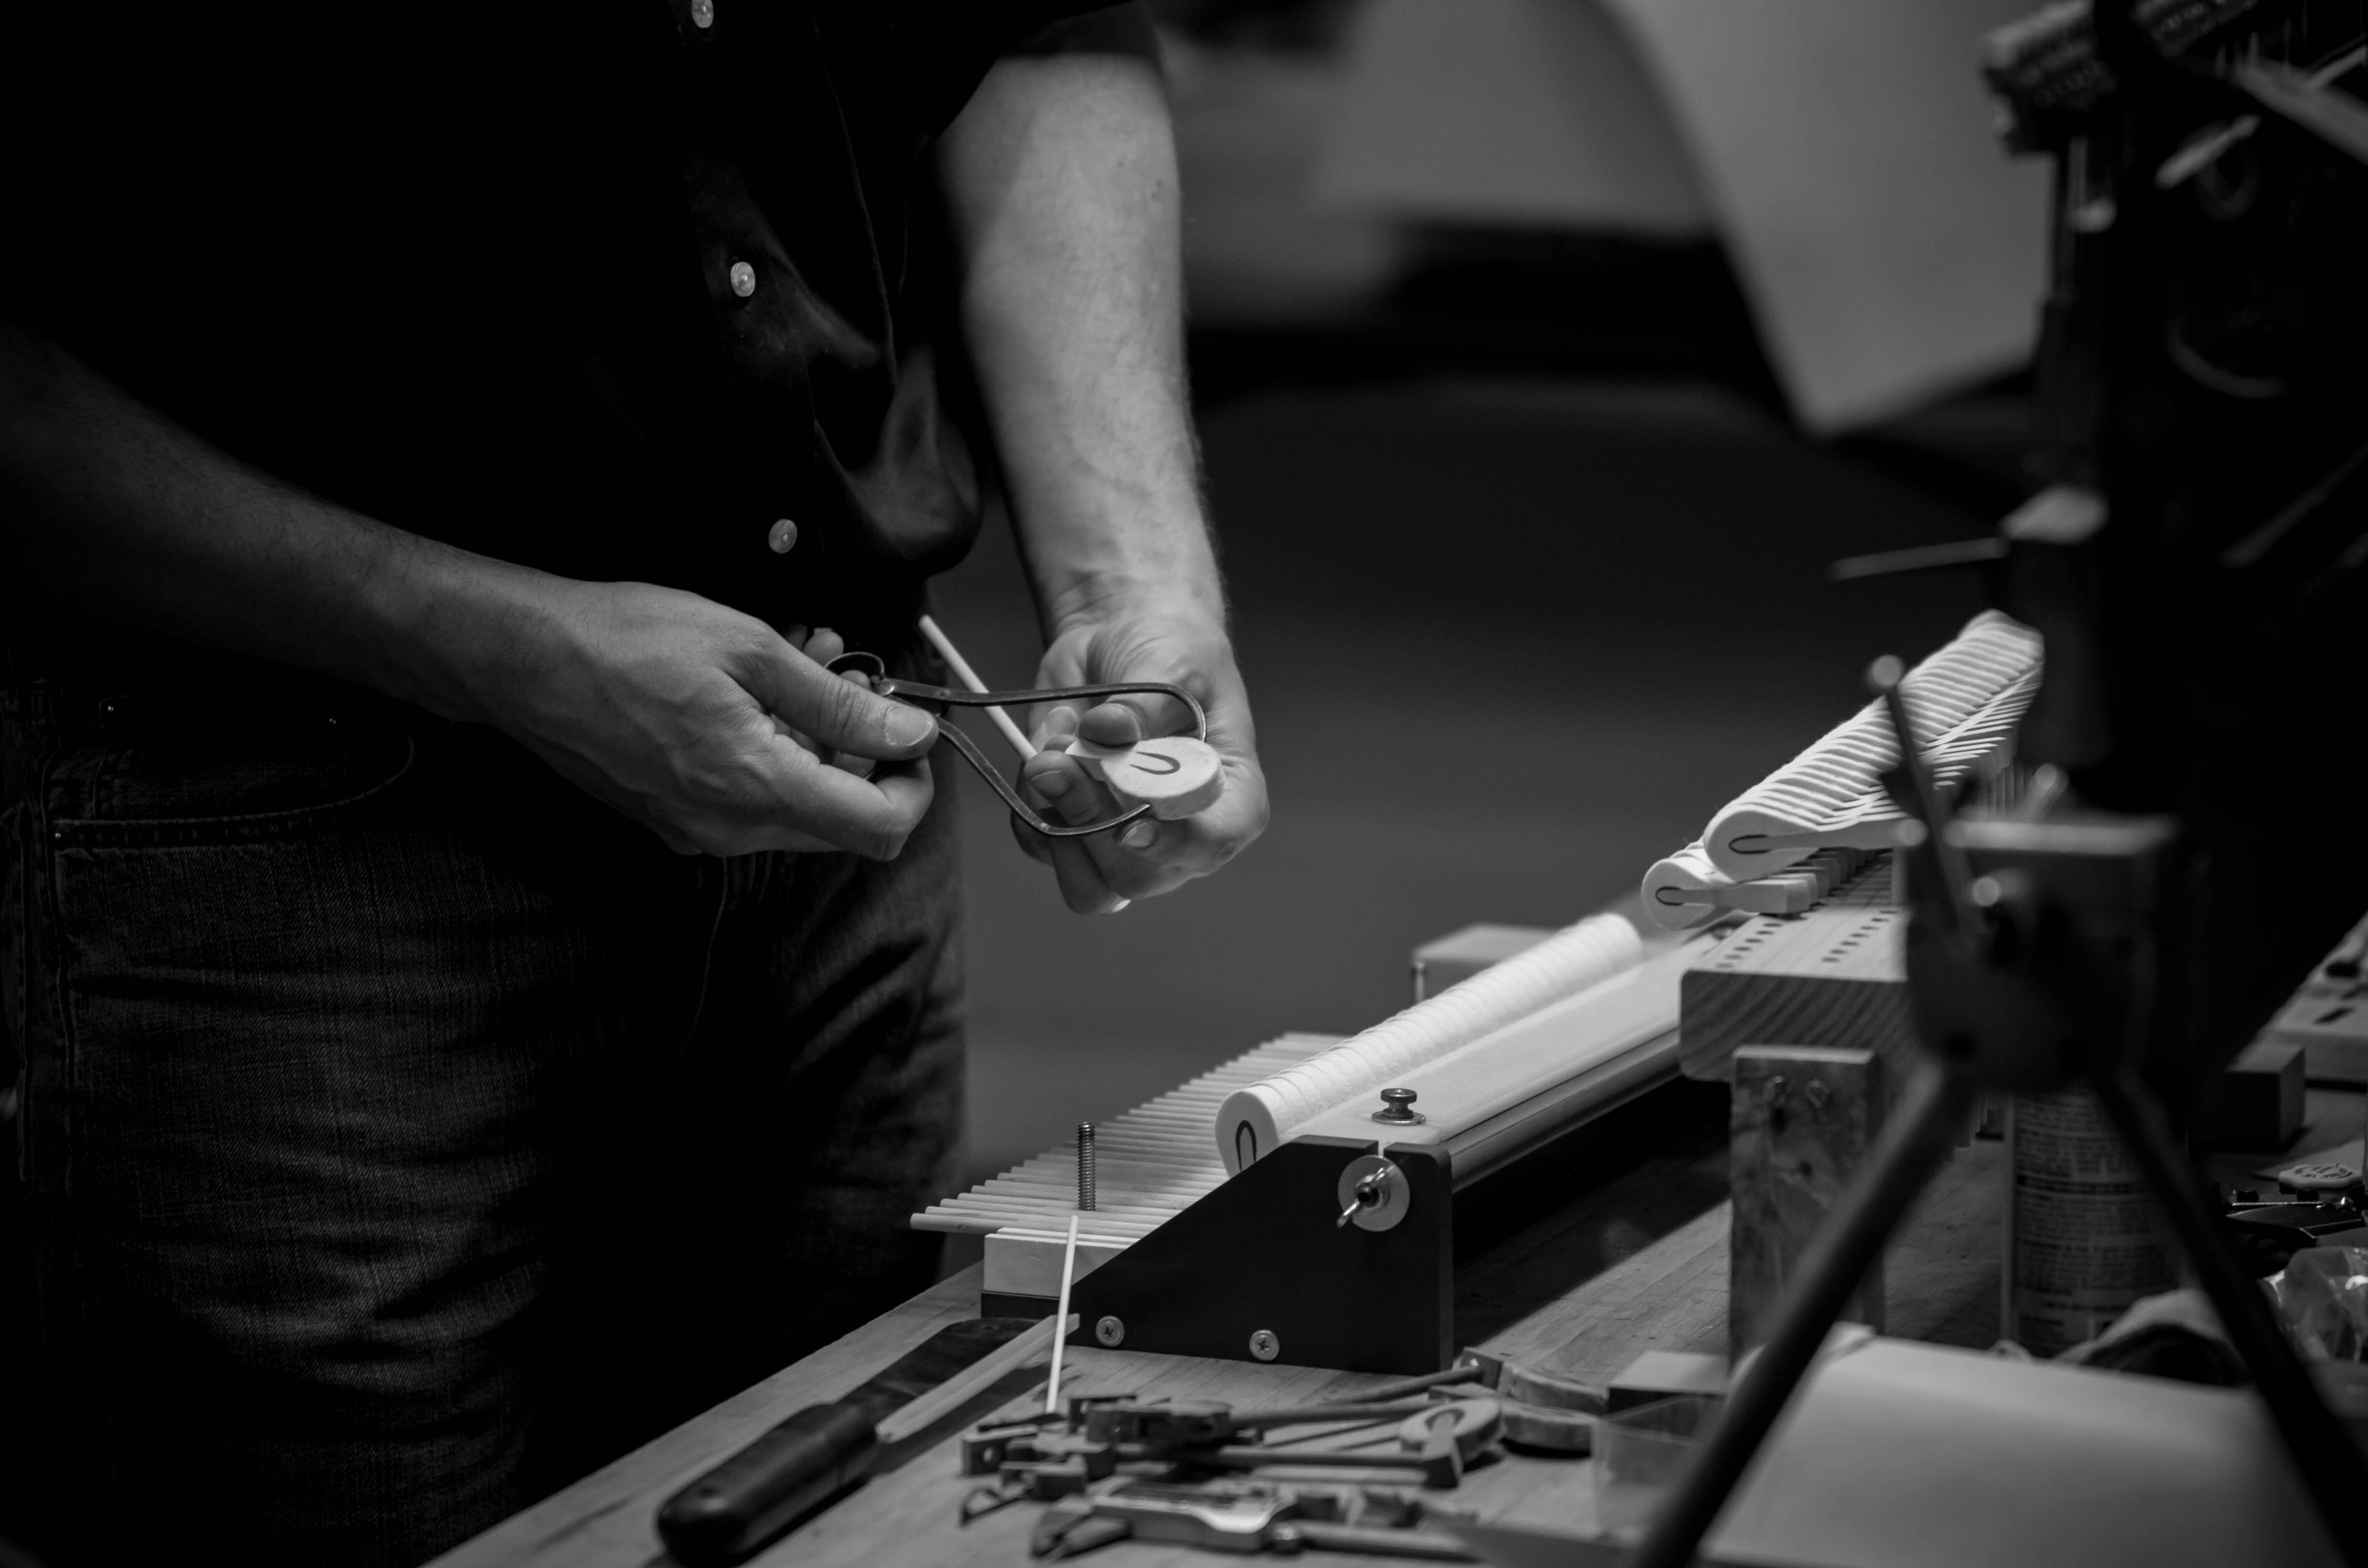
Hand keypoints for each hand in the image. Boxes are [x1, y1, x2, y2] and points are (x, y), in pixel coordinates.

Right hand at [473, 580, 937, 856]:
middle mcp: (729, 829)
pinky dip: (772, 749)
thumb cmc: (625, 641)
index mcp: (756, 788)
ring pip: (796, 804)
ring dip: (816, 739)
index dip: (914, 785)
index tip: (910, 733)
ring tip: (804, 658)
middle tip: (851, 676)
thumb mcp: (751, 650)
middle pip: (842, 821)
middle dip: (863, 751)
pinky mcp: (672, 820)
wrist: (520, 660)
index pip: (880, 829)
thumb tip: (910, 733)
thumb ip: (840, 704)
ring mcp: (696, 831)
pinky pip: (749, 799)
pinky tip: (757, 687)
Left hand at [1009, 609, 1267, 912]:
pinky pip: (1041, 845)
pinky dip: (1030, 802)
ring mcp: (1124, 840)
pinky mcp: (1073, 828)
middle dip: (1091, 820)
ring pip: (1087, 885)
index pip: (1212, 844)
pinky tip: (1048, 747)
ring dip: (1056, 823)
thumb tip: (1108, 733)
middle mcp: (1179, 834)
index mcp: (1228, 797)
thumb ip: (1146, 705)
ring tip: (1049, 755)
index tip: (1131, 825)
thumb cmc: (1171, 651)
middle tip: (1063, 759)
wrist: (1122, 637)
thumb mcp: (1173, 663)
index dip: (1173, 845)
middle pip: (1135, 876)